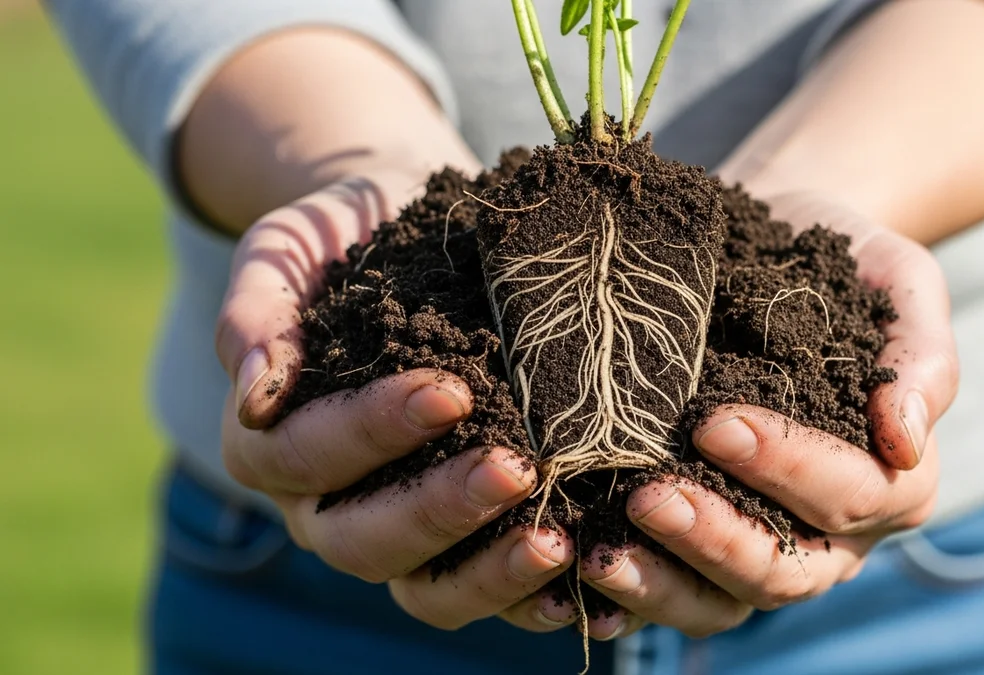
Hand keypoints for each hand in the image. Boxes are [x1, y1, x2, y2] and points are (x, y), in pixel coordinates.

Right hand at [216, 172, 576, 630]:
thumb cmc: (344, 239)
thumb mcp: (287, 250)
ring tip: (557, 541)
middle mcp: (326, 506)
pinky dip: (532, 597)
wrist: (406, 232)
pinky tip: (585, 574)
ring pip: (425, 590)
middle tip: (516, 468)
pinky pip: (486, 593)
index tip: (448, 390)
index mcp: (272, 444)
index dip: (371, 432)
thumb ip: (255, 313)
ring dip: (490, 573)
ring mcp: (396, 535)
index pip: (305, 456)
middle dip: (440, 510)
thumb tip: (255, 397)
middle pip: (363, 542)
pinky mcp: (462, 544)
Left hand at [572, 193, 958, 638]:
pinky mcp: (704, 542)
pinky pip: (672, 590)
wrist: (772, 246)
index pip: (847, 494)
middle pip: (783, 568)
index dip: (785, 467)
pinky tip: (576, 567)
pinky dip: (626, 591)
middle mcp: (836, 534)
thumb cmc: (840, 262)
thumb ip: (921, 357)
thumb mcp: (899, 281)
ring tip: (598, 550)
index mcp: (894, 480)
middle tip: (647, 497)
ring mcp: (767, 546)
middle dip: (714, 538)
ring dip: (660, 582)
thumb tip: (905, 439)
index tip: (714, 422)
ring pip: (723, 599)